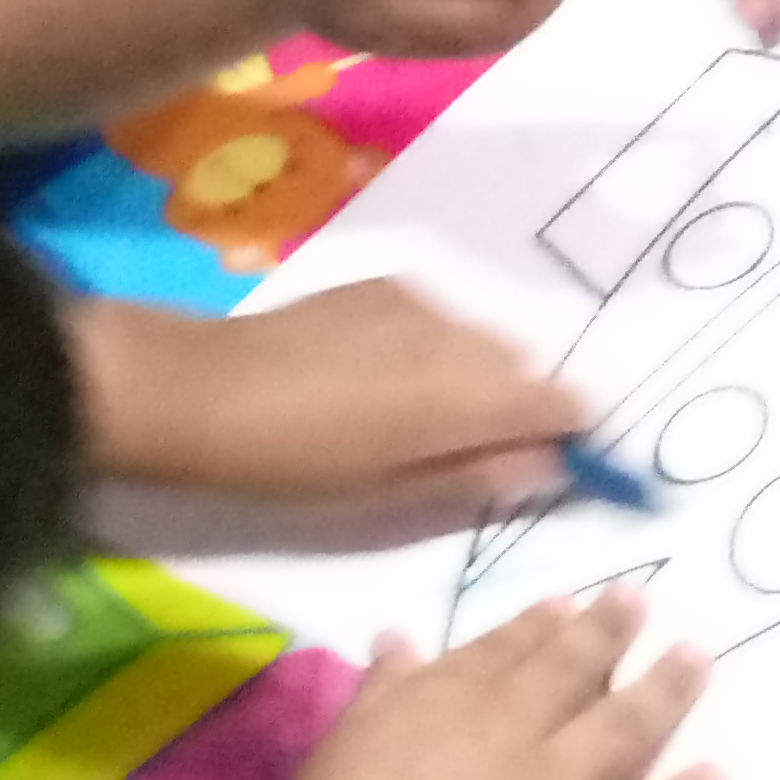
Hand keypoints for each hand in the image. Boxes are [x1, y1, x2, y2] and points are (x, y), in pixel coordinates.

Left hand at [72, 281, 588, 522]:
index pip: (569, 402)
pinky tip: (378, 381)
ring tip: (415, 421)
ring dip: (474, 379)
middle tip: (469, 456)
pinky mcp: (389, 283)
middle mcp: (465, 334)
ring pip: (484, 342)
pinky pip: (442, 321)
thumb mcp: (391, 497)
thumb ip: (480, 477)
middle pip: (528, 369)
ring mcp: (427, 300)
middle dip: (517, 409)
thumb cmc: (297, 466)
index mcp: (472, 394)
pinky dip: (434, 351)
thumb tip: (550, 468)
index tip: (558, 467)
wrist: (204, 390)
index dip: (574, 436)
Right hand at [231, 594, 717, 779]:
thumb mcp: (344, 736)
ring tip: (697, 659)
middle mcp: (513, 727)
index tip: (575, 605)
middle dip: (616, 631)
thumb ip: (384, 685)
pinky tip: (718, 778)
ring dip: (666, 690)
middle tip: (645, 604)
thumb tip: (401, 637)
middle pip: (579, 667)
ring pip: (624, 727)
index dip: (549, 622)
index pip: (514, 642)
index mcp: (452, 693)